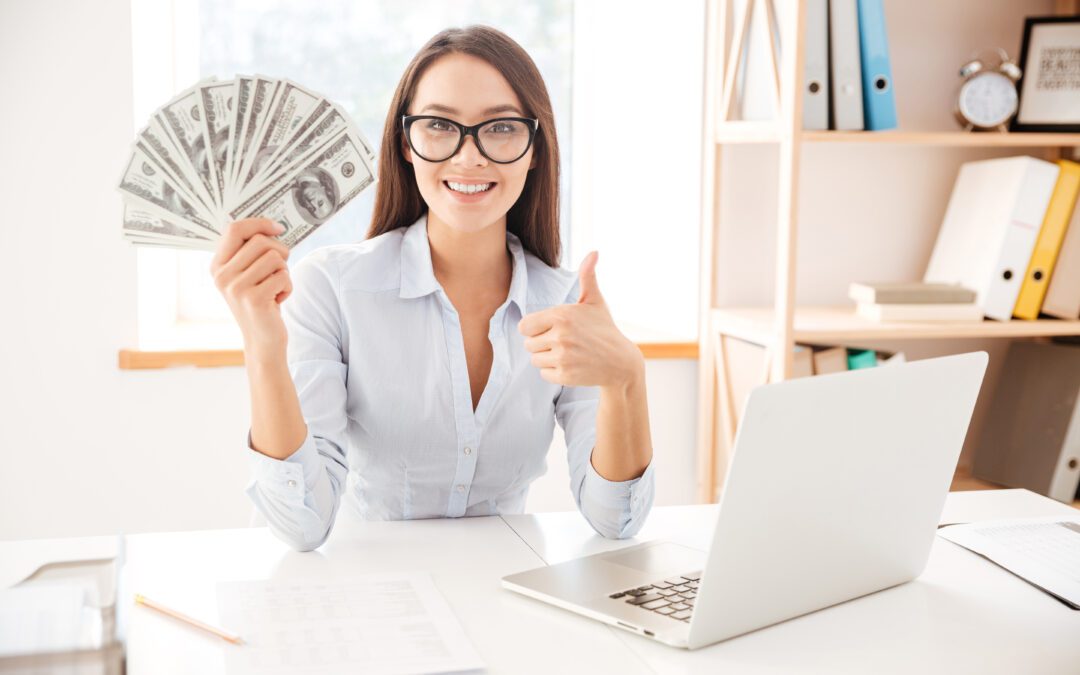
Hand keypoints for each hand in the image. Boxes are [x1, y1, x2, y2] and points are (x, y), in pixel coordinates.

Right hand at [210, 218, 291, 358]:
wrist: (262, 340)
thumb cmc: (261, 302)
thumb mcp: (248, 275)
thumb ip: (251, 252)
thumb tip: (271, 226)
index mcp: (218, 265)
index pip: (235, 229)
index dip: (259, 223)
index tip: (278, 227)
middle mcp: (222, 275)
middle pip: (260, 241)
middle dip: (280, 252)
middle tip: (279, 270)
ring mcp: (236, 288)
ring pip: (275, 258)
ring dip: (284, 272)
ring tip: (275, 288)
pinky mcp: (254, 299)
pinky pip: (283, 276)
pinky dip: (288, 287)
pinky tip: (278, 301)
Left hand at [518, 251, 642, 387]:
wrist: (621, 362)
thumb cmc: (604, 329)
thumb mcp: (594, 302)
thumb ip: (587, 277)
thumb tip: (594, 252)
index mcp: (561, 315)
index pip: (524, 326)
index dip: (535, 328)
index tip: (551, 329)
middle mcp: (560, 336)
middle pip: (528, 344)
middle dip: (542, 344)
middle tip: (563, 343)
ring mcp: (563, 357)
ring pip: (535, 360)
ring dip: (548, 359)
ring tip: (568, 354)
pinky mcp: (565, 375)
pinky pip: (544, 374)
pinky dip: (554, 372)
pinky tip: (571, 366)